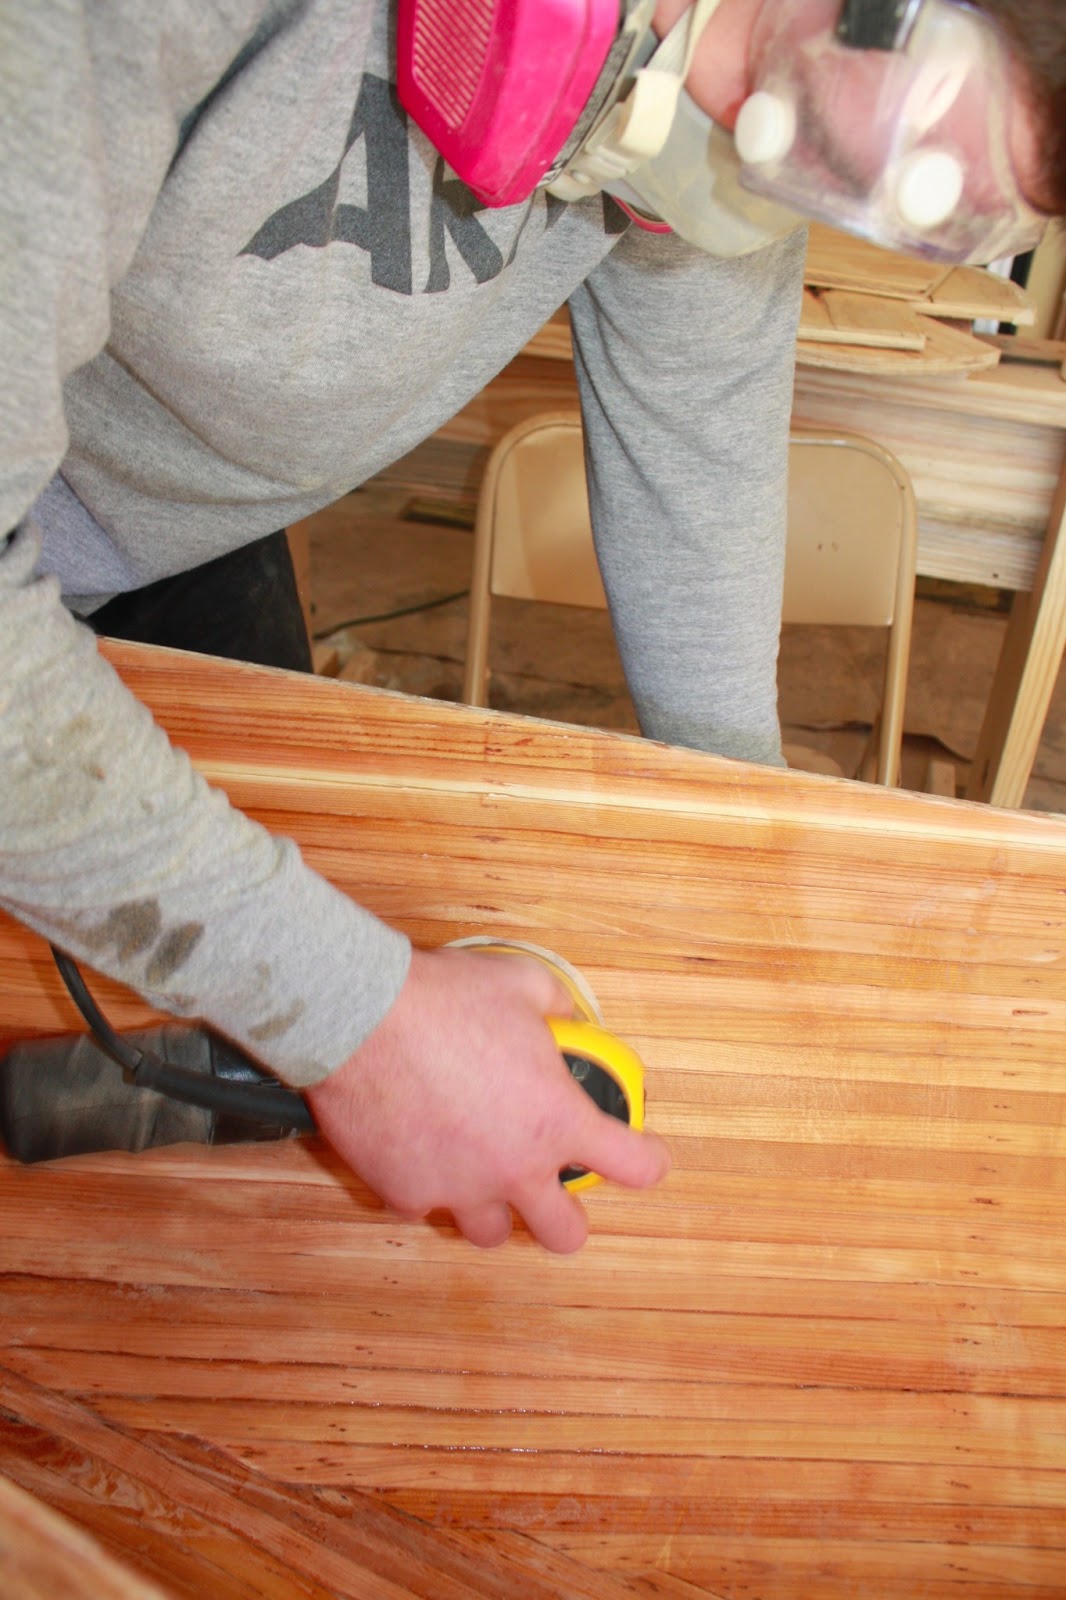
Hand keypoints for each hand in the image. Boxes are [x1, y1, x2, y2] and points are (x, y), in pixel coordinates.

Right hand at [306, 946, 669, 1251]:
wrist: (360, 1017)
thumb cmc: (443, 999)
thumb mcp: (522, 984)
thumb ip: (557, 1006)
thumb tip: (566, 1014)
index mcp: (557, 1120)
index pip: (634, 1167)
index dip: (647, 1162)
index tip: (644, 1157)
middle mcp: (515, 1168)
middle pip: (564, 1235)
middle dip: (565, 1219)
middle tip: (554, 1194)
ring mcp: (458, 1189)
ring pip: (489, 1233)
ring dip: (493, 1208)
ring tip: (481, 1175)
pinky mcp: (404, 1193)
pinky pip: (424, 1207)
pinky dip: (427, 1187)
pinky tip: (419, 1153)